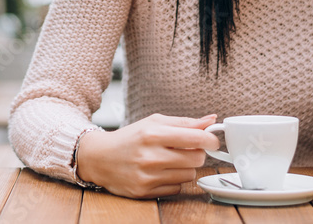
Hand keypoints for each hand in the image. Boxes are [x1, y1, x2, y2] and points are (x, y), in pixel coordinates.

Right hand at [75, 113, 218, 197]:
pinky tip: (161, 173)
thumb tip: (211, 120)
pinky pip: (177, 188)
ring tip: (170, 161)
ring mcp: (147, 176)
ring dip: (185, 168)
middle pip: (197, 159)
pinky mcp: (145, 192)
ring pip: (189, 175)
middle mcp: (150, 156)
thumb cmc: (129, 138)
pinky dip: (173, 181)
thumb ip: (184, 122)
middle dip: (197, 153)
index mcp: (152, 134)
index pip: (195, 138)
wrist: (99, 158)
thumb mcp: (153, 122)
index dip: (210, 139)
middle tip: (187, 150)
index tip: (213, 140)